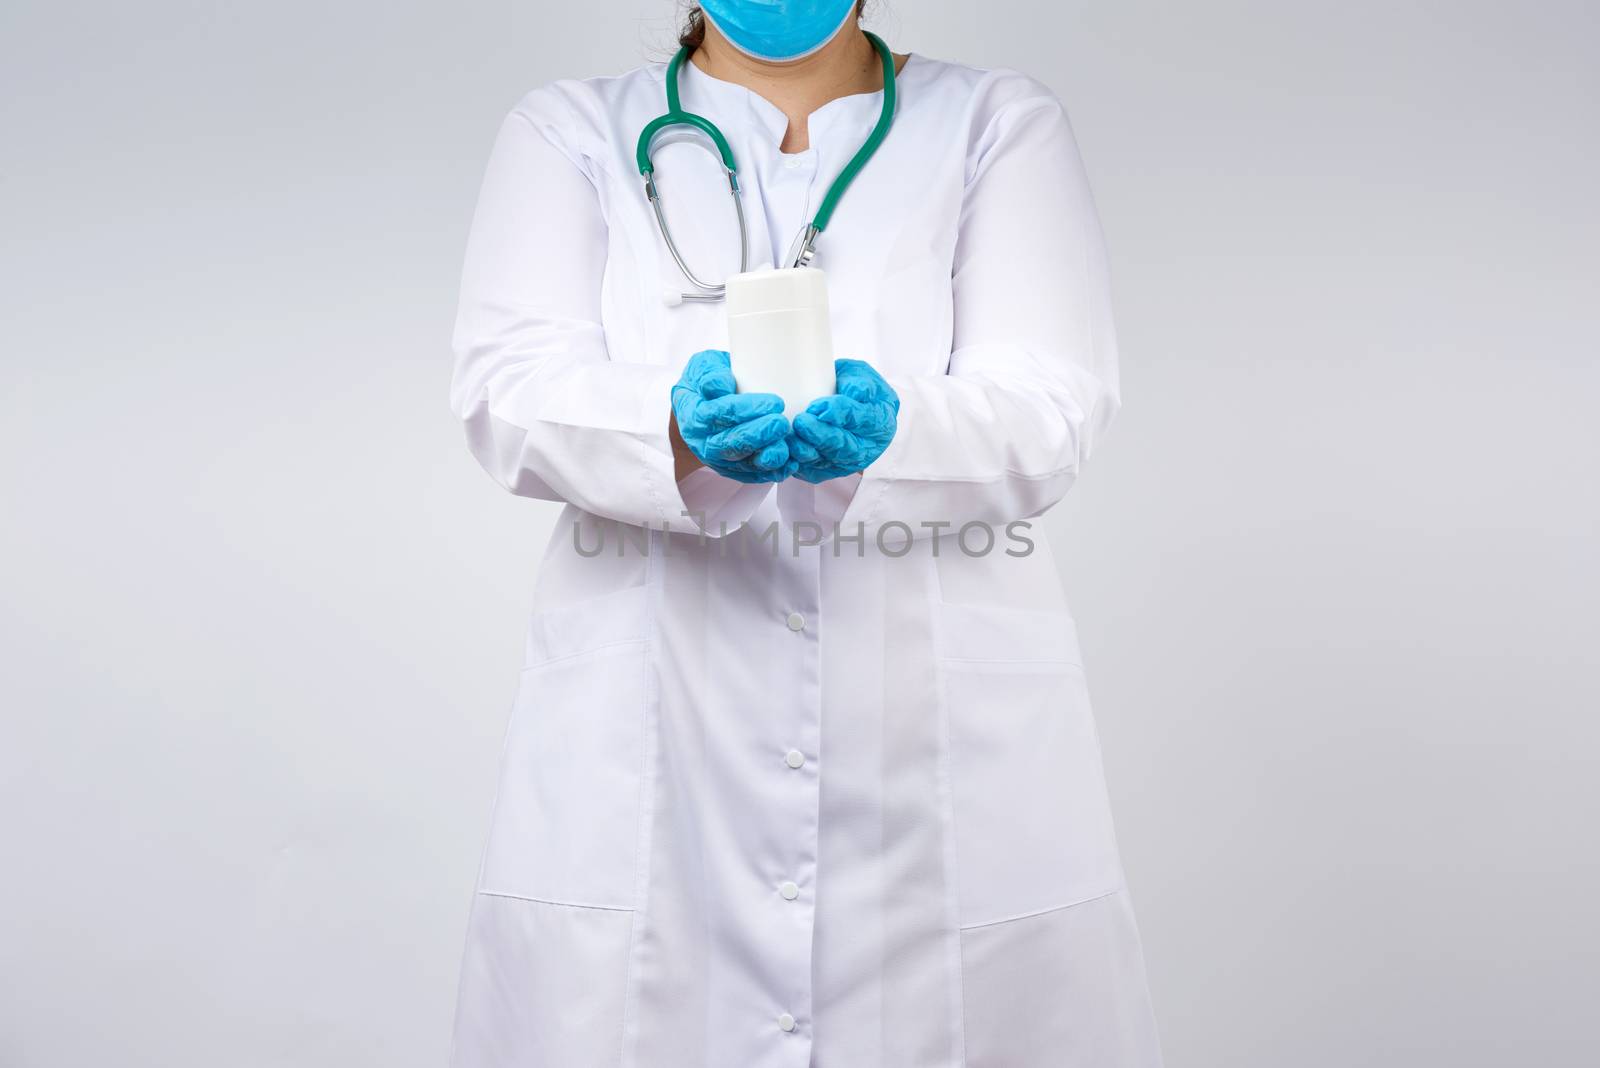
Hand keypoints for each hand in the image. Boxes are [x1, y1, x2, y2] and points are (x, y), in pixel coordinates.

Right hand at [671, 350, 797, 483]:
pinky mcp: (734, 470)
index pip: (718, 414)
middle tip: (781, 423)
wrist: (700, 407)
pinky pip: (753, 475)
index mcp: (694, 415)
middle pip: (730, 443)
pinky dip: (772, 472)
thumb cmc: (706, 382)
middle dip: (758, 435)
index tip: (773, 402)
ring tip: (786, 446)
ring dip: (766, 457)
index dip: (745, 409)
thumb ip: (711, 373)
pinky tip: (790, 464)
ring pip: (743, 463)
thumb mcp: (703, 368)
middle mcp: (703, 442)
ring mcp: (719, 459)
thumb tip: (722, 385)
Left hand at [788, 359, 899, 483]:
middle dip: (821, 436)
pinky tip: (786, 454)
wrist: (851, 408)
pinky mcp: (829, 471)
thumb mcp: (862, 376)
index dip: (840, 413)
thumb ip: (859, 382)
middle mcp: (867, 447)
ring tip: (790, 438)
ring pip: (827, 462)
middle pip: (844, 446)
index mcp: (880, 422)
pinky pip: (813, 472)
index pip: (862, 419)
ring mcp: (848, 462)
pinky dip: (798, 466)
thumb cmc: (856, 388)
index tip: (818, 406)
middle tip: (801, 422)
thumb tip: (852, 391)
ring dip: (807, 452)